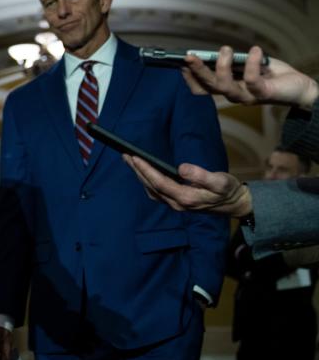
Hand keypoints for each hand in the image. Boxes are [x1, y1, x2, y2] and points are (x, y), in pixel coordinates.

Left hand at [123, 155, 252, 217]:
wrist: (234, 205)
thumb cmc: (228, 191)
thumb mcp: (220, 181)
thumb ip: (201, 175)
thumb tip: (181, 168)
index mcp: (186, 198)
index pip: (160, 182)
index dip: (146, 170)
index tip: (136, 157)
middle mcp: (177, 203)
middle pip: (151, 186)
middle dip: (137, 170)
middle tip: (125, 155)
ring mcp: (175, 204)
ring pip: (151, 190)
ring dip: (139, 175)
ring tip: (130, 161)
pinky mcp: (176, 202)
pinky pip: (155, 192)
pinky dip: (146, 181)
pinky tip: (142, 172)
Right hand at [181, 45, 318, 108]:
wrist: (301, 88)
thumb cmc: (274, 74)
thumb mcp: (250, 64)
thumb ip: (236, 61)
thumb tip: (219, 52)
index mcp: (229, 88)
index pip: (203, 88)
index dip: (190, 78)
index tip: (182, 62)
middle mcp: (235, 95)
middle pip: (209, 87)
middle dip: (197, 71)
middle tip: (189, 56)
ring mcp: (247, 97)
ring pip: (225, 87)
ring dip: (221, 67)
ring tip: (225, 49)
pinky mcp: (263, 94)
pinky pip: (252, 80)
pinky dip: (252, 63)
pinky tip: (256, 50)